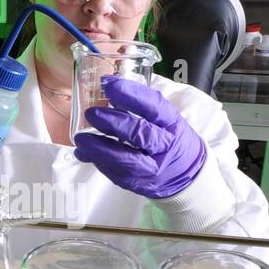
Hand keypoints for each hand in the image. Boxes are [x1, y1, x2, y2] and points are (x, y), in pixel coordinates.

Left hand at [73, 75, 206, 198]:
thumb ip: (142, 103)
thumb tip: (108, 86)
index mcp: (172, 123)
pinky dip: (99, 162)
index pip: (153, 107)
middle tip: (91, 113)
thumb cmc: (170, 137)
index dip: (130, 94)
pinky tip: (85, 152)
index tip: (108, 84)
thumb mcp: (166, 117)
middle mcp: (164, 146)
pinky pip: (117, 174)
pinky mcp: (139, 184)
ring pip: (126, 160)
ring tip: (81, 139)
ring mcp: (153, 168)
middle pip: (140, 134)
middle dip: (113, 123)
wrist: (187, 173)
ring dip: (100, 149)